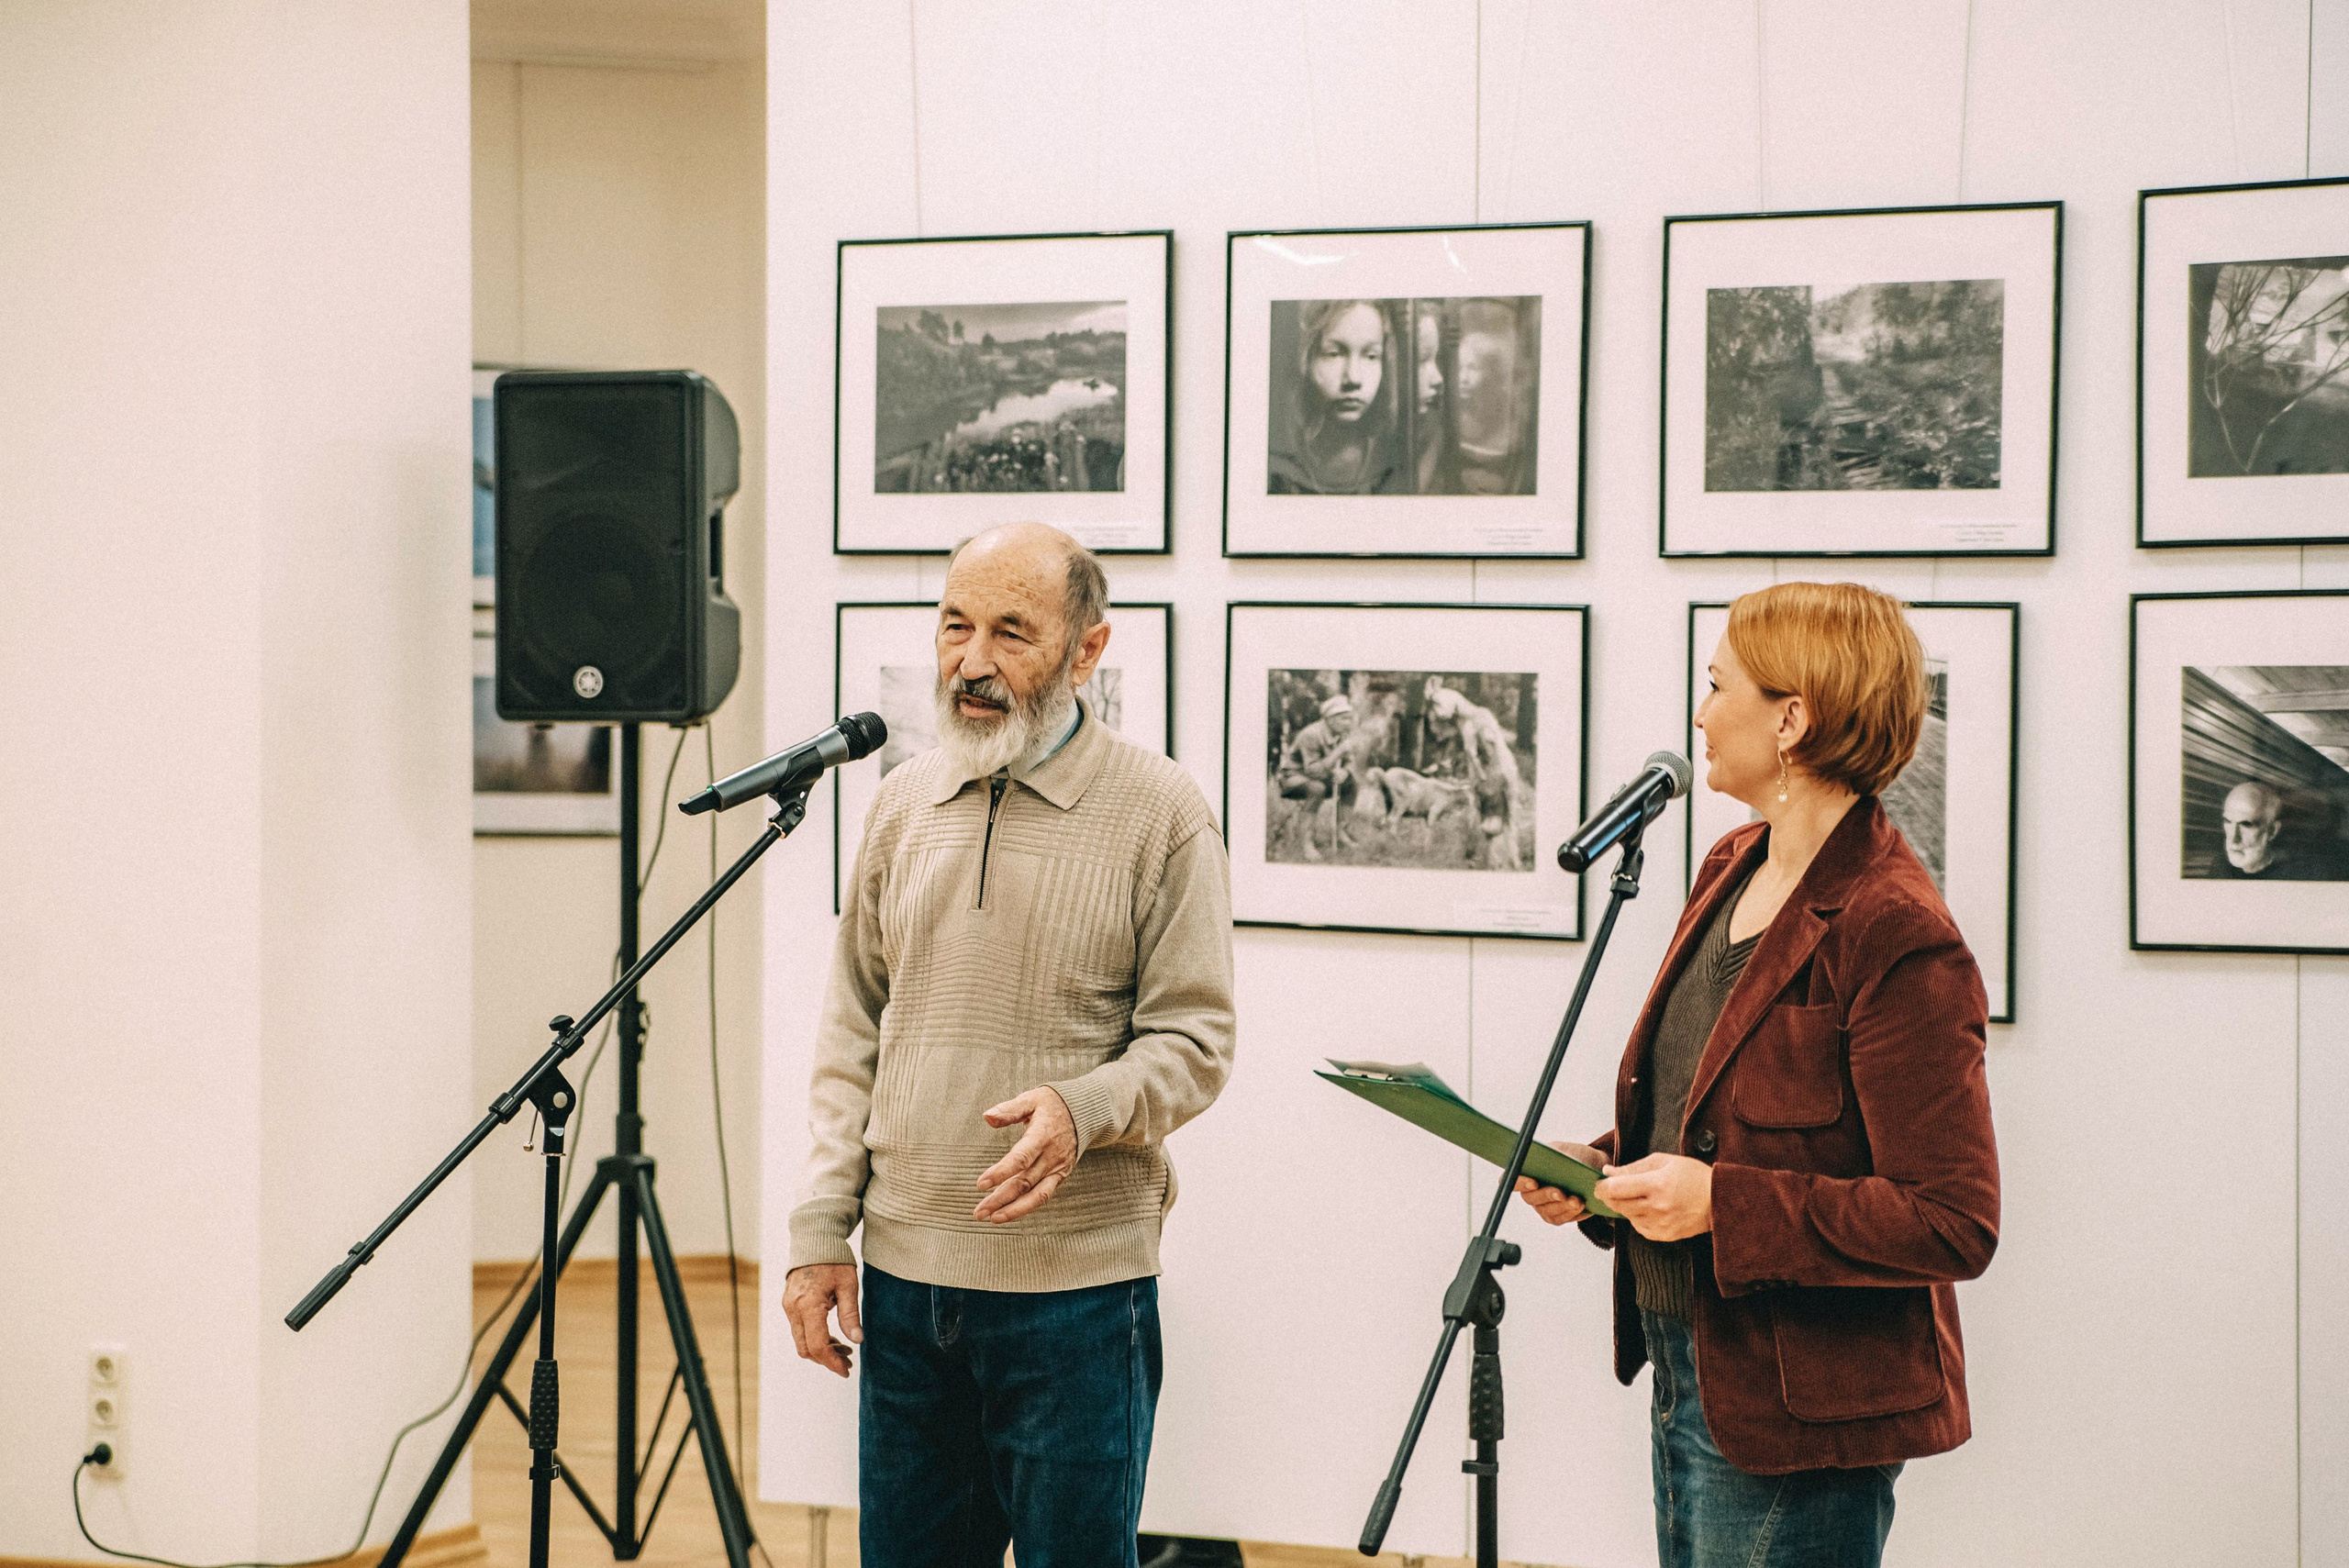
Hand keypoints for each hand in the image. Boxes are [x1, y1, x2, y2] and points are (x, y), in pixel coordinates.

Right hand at [782, 1263, 860, 1377]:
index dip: (832, 1362)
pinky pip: (799, 1330)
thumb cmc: (834, 1259)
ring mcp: (789, 1307)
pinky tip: (832, 1337)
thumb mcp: (848, 1285)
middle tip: (848, 1361)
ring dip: (821, 1350)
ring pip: (801, 1341)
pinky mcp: (789, 1304)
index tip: (846, 1370)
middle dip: (827, 1359)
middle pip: (806, 1349)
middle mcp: (794, 1309)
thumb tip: (857, 1340)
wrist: (814, 1239)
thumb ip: (850, 1314)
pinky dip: (814, 1338)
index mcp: (809, 1305)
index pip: (817, 1345)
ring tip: (844, 1349)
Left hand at [975, 1086, 1077, 1223]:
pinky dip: (1026, 1207)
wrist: (1085, 1112)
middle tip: (978, 1212)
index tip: (981, 1185)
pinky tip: (1007, 1213)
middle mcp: (1051, 1156)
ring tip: (992, 1218)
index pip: (1021, 1158)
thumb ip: (1009, 1110)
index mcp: (1042, 1135)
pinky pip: (1043, 1195)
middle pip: (1024, 1182)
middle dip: (1000, 1199)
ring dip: (1013, 1210)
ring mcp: (1057, 1168)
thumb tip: (987, 1116)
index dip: (1001, 1172)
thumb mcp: (1032, 1099)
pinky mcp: (1060, 1176)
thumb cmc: (1052, 1104)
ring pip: (1035, 1195)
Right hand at [1515, 1141, 1603, 1226]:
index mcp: (1526, 1171)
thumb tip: (1553, 1161)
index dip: (1519, 1182)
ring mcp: (1541, 1206)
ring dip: (1562, 1206)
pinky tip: (1581, 1205)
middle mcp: (1530, 1191)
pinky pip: (1559, 1219)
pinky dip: (1571, 1213)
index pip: (1509, 1178)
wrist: (1592, 1169)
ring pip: (1546, 1210)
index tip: (1534, 1182)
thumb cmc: (1573, 1156)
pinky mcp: (1555, 1217)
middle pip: (1529, 1197)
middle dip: (1546, 1195)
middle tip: (1560, 1192)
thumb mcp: (1564, 1150)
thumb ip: (1554, 1155)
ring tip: (1577, 1200)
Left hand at [1594, 1153, 1713, 1241]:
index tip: (1598, 1183)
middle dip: (1608, 1196)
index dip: (1601, 1186)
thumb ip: (1633, 1167)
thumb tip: (1608, 1172)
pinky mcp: (1664, 1236)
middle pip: (1617, 1204)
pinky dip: (1637, 1218)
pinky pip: (1639, 1228)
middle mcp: (1656, 1207)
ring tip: (1636, 1196)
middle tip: (1610, 1189)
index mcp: (1656, 1184)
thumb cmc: (1693, 1176)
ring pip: (1627, 1216)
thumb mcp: (1663, 1162)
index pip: (1616, 1188)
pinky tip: (1647, 1208)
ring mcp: (1660, 1224)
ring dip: (1624, 1206)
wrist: (1719, 1200)